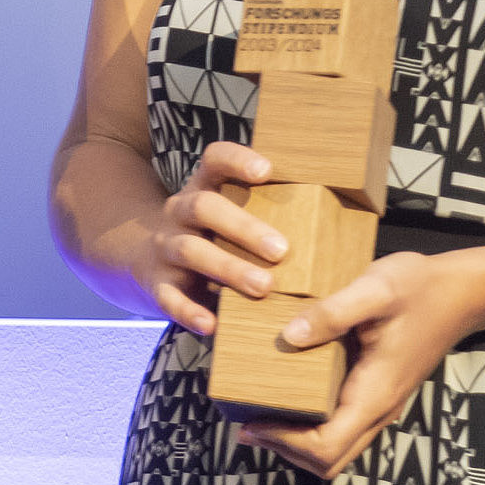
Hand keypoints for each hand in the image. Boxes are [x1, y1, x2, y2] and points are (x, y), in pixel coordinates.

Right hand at [132, 142, 289, 333]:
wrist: (142, 259)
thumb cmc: (209, 236)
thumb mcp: (225, 215)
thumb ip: (263, 214)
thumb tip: (342, 221)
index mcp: (201, 189)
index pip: (214, 160)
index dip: (237, 161)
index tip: (267, 171)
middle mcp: (179, 212)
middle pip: (203, 207)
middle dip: (243, 227)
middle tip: (282, 250)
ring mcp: (164, 247)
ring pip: (190, 250)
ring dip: (228, 267)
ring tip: (263, 287)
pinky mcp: (156, 283)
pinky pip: (168, 296)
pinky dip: (188, 311)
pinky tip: (212, 324)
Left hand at [235, 249, 484, 479]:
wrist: (463, 292)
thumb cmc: (420, 289)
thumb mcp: (375, 289)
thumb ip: (333, 313)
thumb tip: (288, 336)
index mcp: (375, 394)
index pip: (328, 446)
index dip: (285, 443)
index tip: (250, 423)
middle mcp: (378, 409)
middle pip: (329, 459)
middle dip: (284, 448)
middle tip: (243, 421)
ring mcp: (379, 404)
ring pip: (336, 447)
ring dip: (295, 440)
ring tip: (256, 410)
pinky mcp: (376, 392)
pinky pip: (340, 425)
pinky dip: (309, 424)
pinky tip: (285, 393)